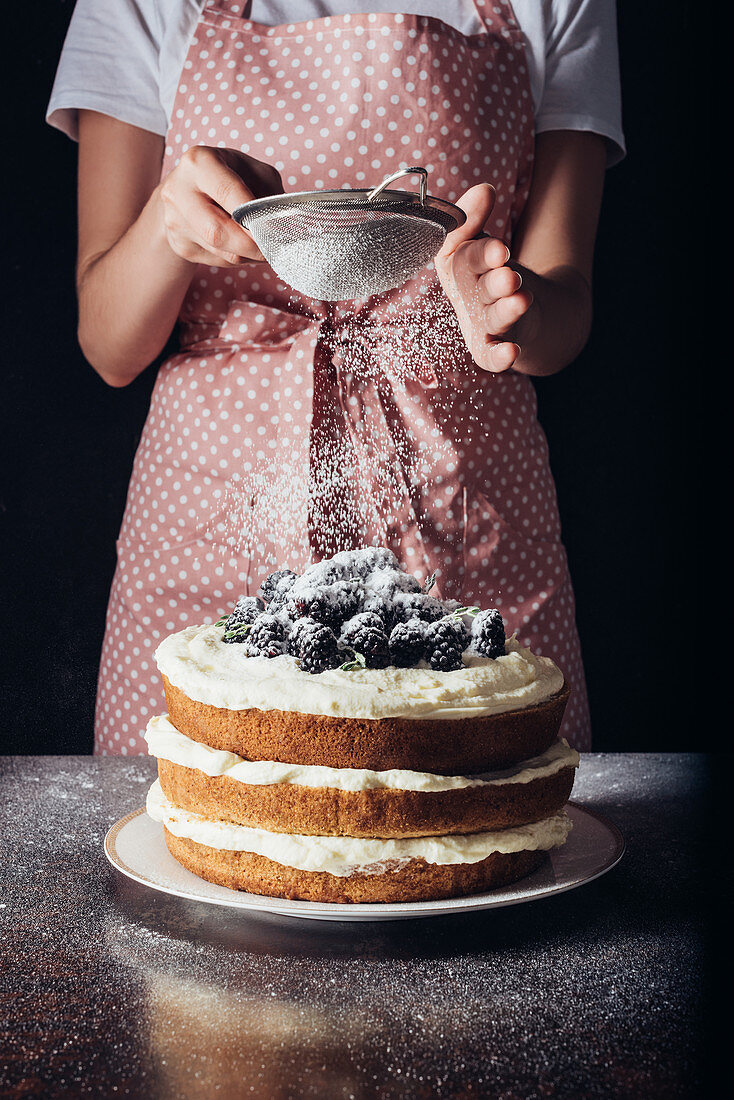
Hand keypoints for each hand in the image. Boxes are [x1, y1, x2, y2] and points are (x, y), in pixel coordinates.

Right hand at [158, 146, 282, 266]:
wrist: (186, 187)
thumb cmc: (227, 176)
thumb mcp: (251, 170)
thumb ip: (268, 193)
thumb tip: (284, 227)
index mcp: (199, 163)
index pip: (229, 193)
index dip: (253, 217)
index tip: (275, 232)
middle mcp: (179, 191)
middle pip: (217, 232)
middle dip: (252, 246)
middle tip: (274, 250)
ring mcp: (175, 221)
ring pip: (220, 252)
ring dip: (248, 256)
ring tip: (263, 247)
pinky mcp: (179, 244)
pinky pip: (216, 260)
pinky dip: (237, 258)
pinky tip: (243, 246)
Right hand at [435, 184, 534, 371]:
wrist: (516, 307)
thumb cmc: (487, 270)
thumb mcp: (479, 241)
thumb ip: (475, 217)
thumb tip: (485, 189)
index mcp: (458, 267)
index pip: (464, 257)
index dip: (481, 254)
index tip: (501, 250)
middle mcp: (467, 297)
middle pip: (480, 288)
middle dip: (494, 282)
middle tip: (510, 276)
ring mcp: (481, 323)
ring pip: (492, 318)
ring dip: (505, 310)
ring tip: (521, 299)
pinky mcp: (492, 347)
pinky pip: (491, 356)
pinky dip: (499, 356)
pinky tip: (512, 353)